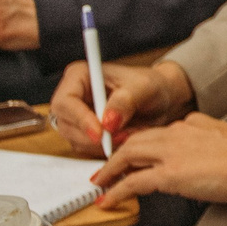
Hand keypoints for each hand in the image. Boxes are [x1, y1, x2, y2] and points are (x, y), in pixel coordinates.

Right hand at [51, 59, 192, 152]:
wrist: (161, 99)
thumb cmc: (151, 86)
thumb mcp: (144, 87)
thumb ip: (126, 101)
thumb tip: (108, 121)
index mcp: (79, 75)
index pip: (65, 101)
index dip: (80, 119)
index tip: (100, 133)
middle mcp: (73, 96)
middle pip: (67, 125)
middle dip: (93, 137)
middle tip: (123, 137)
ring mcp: (76, 116)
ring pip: (76, 140)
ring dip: (103, 144)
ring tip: (130, 133)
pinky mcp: (84, 133)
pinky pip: (88, 149)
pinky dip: (107, 149)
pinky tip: (125, 138)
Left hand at [90, 113, 226, 206]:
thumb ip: (209, 142)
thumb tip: (200, 158)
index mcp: (192, 123)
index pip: (157, 133)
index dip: (139, 145)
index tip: (131, 155)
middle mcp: (177, 132)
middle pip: (135, 141)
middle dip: (116, 155)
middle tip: (106, 169)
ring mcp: (171, 152)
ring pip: (128, 156)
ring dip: (110, 170)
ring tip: (101, 183)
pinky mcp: (170, 174)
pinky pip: (133, 182)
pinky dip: (116, 191)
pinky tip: (108, 200)